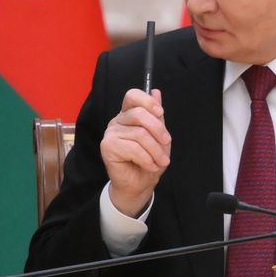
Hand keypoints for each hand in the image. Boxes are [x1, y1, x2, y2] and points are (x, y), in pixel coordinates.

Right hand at [100, 88, 170, 216]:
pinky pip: (133, 148)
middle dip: (158, 130)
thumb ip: (157, 116)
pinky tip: (149, 166)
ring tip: (160, 161)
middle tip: (167, 144)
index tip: (160, 112)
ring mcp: (110, 133)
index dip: (147, 101)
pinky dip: (147, 159)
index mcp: (129, 114)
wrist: (139, 184)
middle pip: (139, 114)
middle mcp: (117, 121)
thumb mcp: (159, 137)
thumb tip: (156, 92)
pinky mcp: (107, 146)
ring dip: (155, 151)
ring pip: (139, 134)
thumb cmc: (149, 160)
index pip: (132, 95)